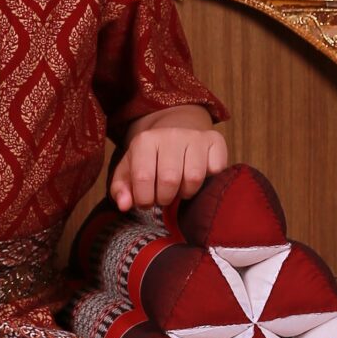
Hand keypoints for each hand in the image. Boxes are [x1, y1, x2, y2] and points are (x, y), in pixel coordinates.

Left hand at [111, 109, 227, 212]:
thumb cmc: (150, 159)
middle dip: (165, 198)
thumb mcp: (129, 171)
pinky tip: (198, 178)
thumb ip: (120, 189)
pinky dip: (207, 181)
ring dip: (186, 192)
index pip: (143, 177)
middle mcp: (171, 134)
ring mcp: (195, 136)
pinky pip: (216, 170)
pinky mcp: (216, 140)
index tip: (146, 202)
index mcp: (145, 140)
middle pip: (170, 180)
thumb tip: (124, 205)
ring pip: (194, 177)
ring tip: (180, 189)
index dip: (144, 198)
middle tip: (164, 197)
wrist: (176, 132)